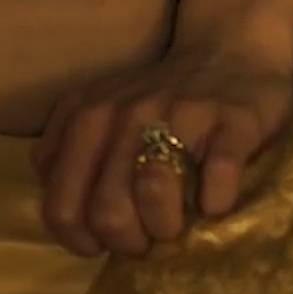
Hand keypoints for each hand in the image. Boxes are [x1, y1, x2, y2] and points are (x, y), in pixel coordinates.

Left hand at [30, 46, 292, 257]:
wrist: (230, 50)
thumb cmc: (159, 98)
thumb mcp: (96, 113)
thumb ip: (68, 157)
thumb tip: (67, 221)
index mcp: (84, 117)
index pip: (61, 206)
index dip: (83, 240)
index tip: (106, 243)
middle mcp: (124, 112)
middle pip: (107, 210)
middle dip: (129, 241)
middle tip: (148, 238)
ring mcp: (178, 114)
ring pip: (153, 191)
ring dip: (166, 226)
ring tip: (177, 227)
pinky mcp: (231, 121)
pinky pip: (217, 178)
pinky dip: (216, 203)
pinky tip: (214, 204)